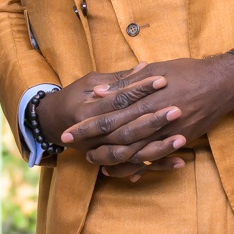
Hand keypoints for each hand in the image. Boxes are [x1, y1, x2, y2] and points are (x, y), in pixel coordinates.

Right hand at [36, 66, 180, 169]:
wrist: (50, 122)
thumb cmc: (73, 97)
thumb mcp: (90, 82)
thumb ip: (118, 79)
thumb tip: (145, 67)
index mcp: (89, 109)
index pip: (120, 99)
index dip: (141, 90)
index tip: (163, 80)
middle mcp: (96, 135)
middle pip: (128, 129)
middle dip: (153, 120)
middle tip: (177, 108)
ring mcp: (105, 150)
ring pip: (134, 153)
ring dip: (159, 147)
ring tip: (182, 137)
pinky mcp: (113, 160)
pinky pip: (138, 166)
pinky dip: (159, 166)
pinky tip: (180, 162)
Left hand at [66, 54, 233, 179]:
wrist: (222, 83)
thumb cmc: (187, 71)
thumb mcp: (156, 70)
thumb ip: (126, 83)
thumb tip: (98, 92)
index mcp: (145, 99)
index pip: (109, 116)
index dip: (87, 126)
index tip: (68, 132)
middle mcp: (155, 119)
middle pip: (118, 137)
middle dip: (94, 145)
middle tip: (73, 150)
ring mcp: (168, 133)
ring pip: (135, 152)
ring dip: (113, 160)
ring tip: (94, 163)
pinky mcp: (180, 140)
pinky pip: (155, 158)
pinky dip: (139, 167)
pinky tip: (125, 172)